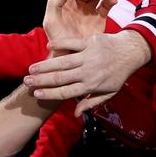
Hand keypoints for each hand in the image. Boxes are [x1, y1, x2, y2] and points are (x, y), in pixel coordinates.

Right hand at [24, 30, 150, 115]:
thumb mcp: (108, 93)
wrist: (129, 53)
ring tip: (31, 68)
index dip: (50, 93)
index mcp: (91, 85)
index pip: (66, 92)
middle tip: (27, 81)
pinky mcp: (89, 43)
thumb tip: (76, 114)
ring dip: (45, 65)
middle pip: (60, 77)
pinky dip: (60, 44)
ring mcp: (87, 56)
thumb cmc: (117, 74)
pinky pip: (72, 43)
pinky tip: (48, 46)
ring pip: (63, 62)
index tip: (36, 94)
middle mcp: (88, 72)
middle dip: (41, 80)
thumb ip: (90, 102)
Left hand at [43, 0, 115, 43]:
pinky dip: (111, 0)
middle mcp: (77, 3)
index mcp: (65, 1)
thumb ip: (54, 3)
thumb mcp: (50, 20)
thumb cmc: (56, 39)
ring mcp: (88, 10)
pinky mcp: (99, 18)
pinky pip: (106, 5)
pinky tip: (112, 0)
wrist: (70, 54)